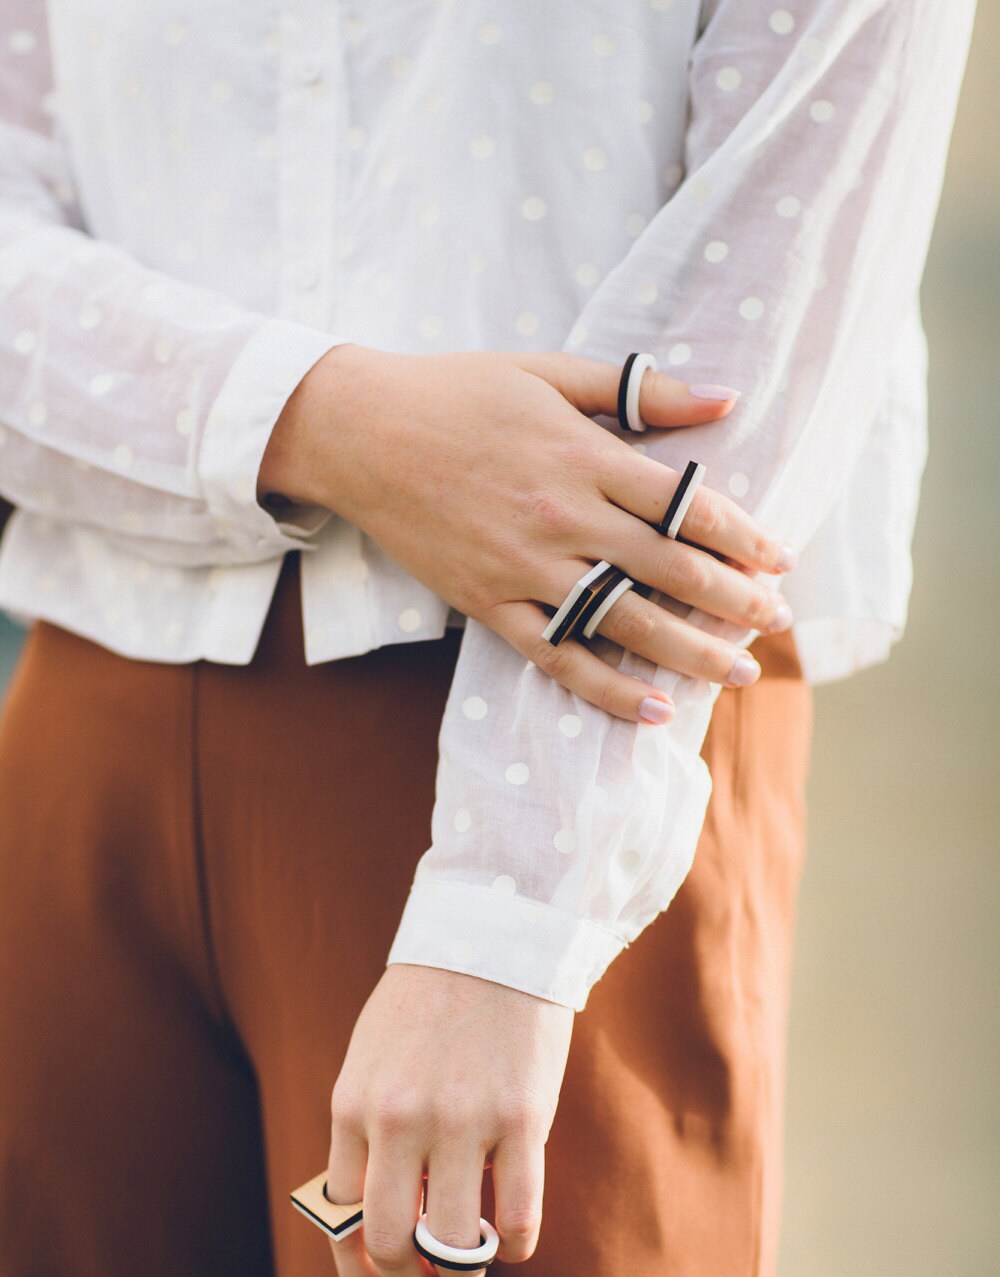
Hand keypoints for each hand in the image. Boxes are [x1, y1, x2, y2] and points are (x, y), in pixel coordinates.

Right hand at [258, 345, 796, 723]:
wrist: (359, 433)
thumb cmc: (458, 392)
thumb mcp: (550, 372)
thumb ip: (640, 390)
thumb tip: (726, 400)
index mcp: (584, 457)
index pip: (687, 506)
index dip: (744, 536)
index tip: (782, 558)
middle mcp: (562, 517)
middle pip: (670, 570)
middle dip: (735, 600)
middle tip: (778, 620)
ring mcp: (524, 567)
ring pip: (624, 621)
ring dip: (690, 652)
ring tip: (739, 672)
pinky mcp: (489, 604)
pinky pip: (558, 656)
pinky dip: (607, 688)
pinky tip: (654, 711)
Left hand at [325, 964, 573, 1276]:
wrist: (492, 936)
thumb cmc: (427, 1001)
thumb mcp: (370, 1059)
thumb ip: (366, 1130)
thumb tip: (368, 1213)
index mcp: (353, 1105)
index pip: (340, 1215)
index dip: (356, 1267)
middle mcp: (400, 1120)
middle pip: (388, 1242)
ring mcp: (463, 1121)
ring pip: (454, 1243)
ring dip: (462, 1274)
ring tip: (472, 1267)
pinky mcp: (522, 1118)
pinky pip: (518, 1217)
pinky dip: (515, 1248)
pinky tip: (514, 1240)